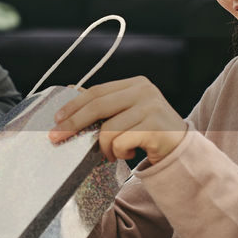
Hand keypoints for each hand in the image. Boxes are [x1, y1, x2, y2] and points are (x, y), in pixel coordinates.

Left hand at [48, 77, 187, 164]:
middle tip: (57, 137)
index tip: (56, 118)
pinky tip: (127, 153)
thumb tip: (70, 98)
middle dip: (73, 123)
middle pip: (98, 106)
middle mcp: (145, 91)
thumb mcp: (129, 113)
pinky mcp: (155, 128)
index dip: (74, 105)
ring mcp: (151, 108)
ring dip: (104, 147)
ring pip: (108, 129)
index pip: (97, 91)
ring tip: (112, 154)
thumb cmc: (150, 133)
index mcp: (136, 84)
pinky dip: (119, 153)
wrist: (181, 151)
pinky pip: (120, 142)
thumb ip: (107, 106)